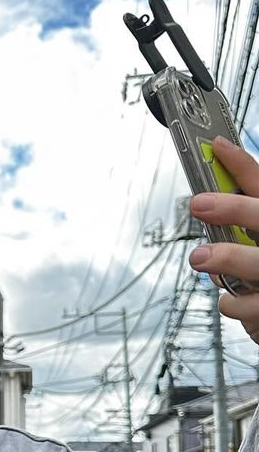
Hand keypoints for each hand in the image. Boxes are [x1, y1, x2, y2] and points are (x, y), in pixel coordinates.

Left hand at [188, 136, 258, 342]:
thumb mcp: (258, 244)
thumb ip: (243, 227)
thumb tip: (205, 206)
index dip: (243, 165)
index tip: (216, 145)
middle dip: (234, 207)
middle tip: (199, 203)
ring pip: (258, 263)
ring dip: (226, 258)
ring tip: (201, 258)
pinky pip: (250, 306)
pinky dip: (231, 302)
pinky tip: (231, 298)